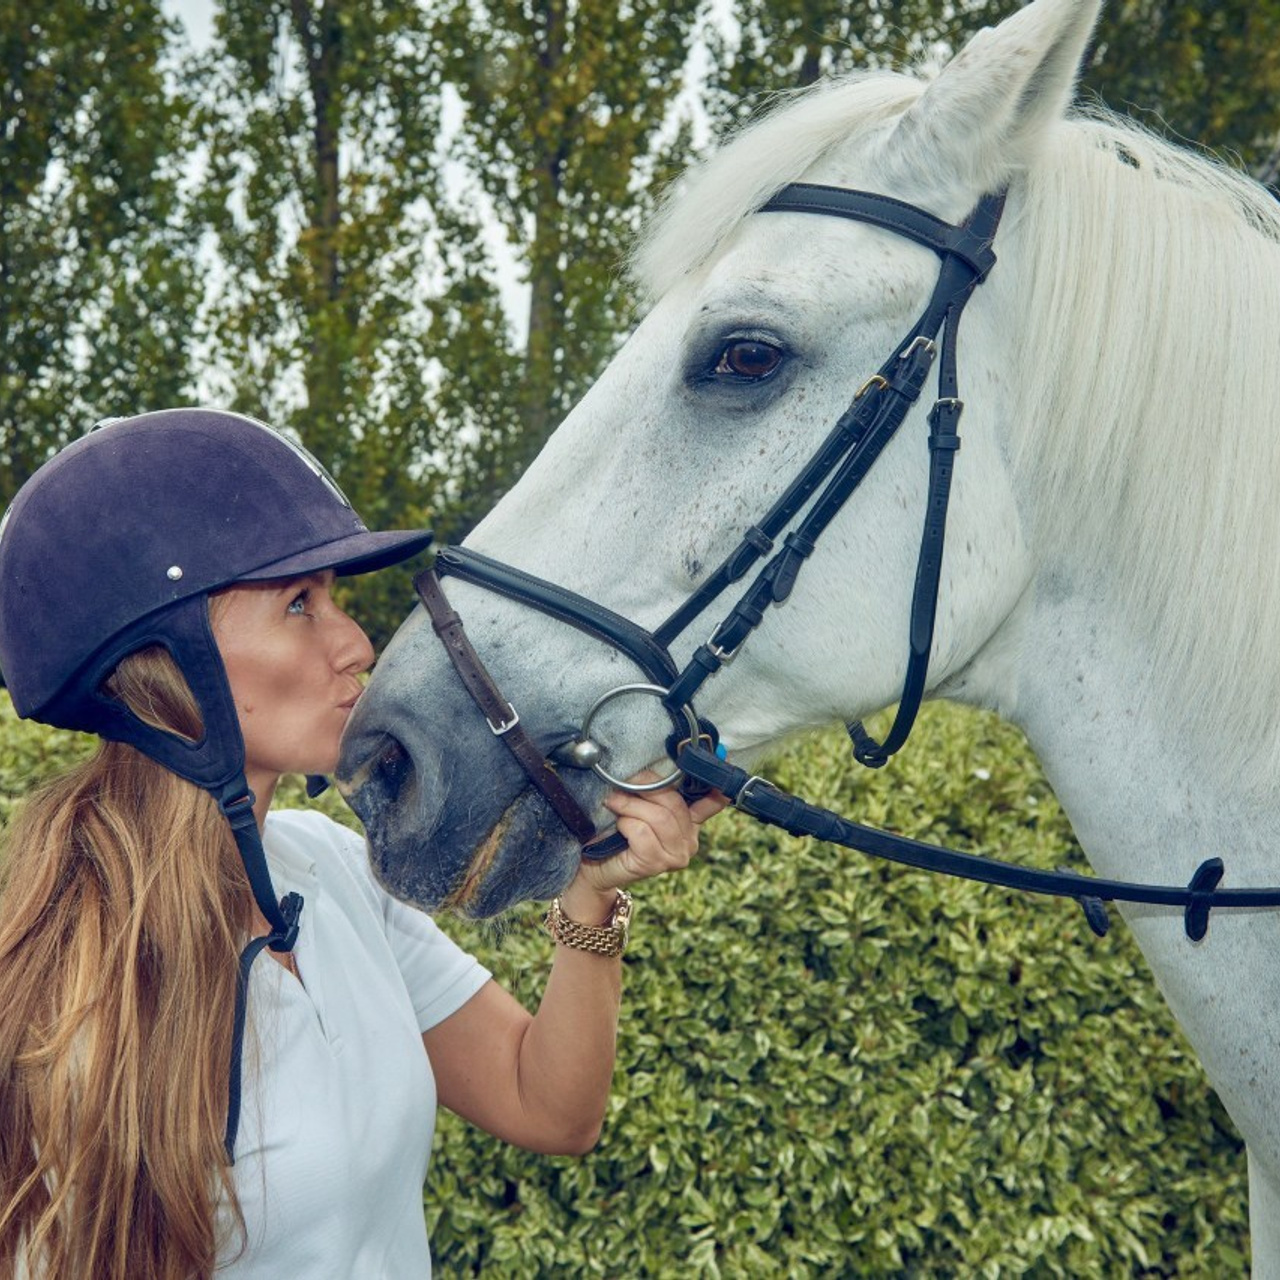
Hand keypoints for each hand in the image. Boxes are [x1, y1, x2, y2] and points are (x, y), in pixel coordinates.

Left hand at [562, 773, 727, 914]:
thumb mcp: (641, 806)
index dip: (716, 787)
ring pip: (658, 817)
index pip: (713, 803)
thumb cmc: (618, 833)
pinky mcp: (656, 864)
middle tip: (621, 786)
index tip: (723, 761)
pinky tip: (619, 826)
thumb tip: (656, 769)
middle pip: (674, 803)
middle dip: (644, 790)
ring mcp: (676, 855)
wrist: (597, 866)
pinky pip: (642, 831)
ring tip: (614, 804)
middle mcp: (690, 841)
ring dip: (630, 805)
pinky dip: (626, 823)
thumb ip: (656, 791)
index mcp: (691, 823)